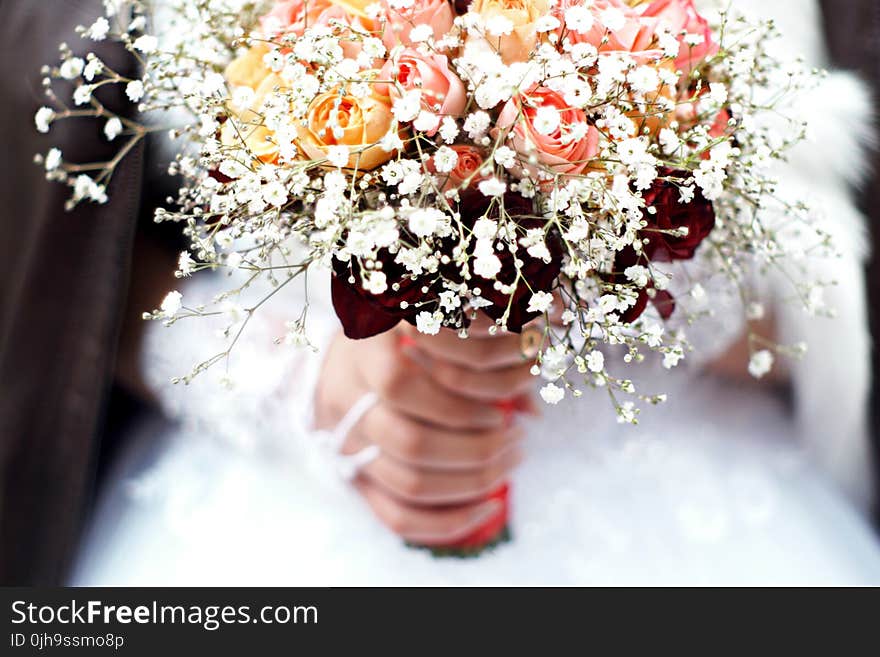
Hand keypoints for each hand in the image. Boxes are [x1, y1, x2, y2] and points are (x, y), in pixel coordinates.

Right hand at [314, 316, 535, 544]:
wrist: (343, 361)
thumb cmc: (403, 338)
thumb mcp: (434, 327)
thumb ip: (479, 356)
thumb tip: (532, 410)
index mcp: (366, 355)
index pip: (398, 384)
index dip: (454, 406)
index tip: (498, 412)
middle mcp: (349, 404)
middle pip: (410, 443)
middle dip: (476, 450)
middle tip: (515, 439)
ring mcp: (350, 447)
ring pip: (409, 484)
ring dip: (471, 483)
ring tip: (509, 463)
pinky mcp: (357, 479)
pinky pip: (397, 517)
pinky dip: (447, 523)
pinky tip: (490, 507)